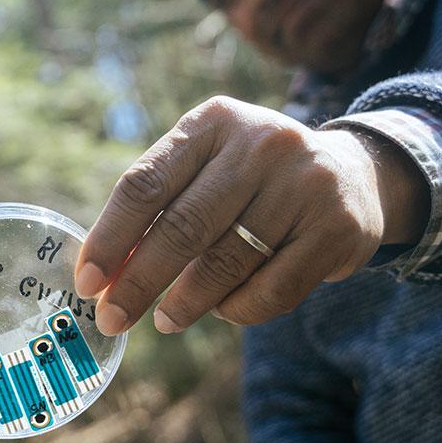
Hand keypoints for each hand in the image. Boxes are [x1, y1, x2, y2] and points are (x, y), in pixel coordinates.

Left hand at [75, 97, 428, 333]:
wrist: (353, 174)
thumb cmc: (250, 181)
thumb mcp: (205, 170)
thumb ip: (157, 211)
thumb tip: (103, 276)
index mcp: (212, 122)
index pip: (145, 184)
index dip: (109, 239)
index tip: (87, 284)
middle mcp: (261, 143)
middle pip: (183, 227)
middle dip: (139, 283)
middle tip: (112, 319)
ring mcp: (305, 183)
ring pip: (227, 263)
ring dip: (187, 303)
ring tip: (166, 320)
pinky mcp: (337, 228)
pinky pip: (271, 290)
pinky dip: (237, 309)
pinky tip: (223, 308)